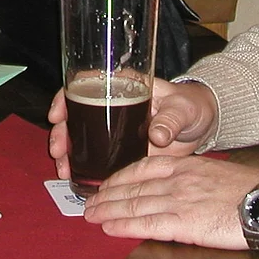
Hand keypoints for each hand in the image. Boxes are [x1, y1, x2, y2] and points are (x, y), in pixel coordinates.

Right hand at [47, 78, 215, 178]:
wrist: (200, 126)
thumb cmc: (191, 107)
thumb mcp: (182, 109)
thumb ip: (170, 120)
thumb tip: (157, 135)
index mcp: (124, 85)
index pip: (86, 82)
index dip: (67, 97)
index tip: (59, 115)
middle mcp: (112, 104)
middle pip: (75, 112)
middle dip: (61, 132)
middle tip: (58, 149)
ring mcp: (112, 128)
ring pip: (79, 135)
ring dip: (66, 151)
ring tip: (63, 168)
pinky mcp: (118, 148)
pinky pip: (93, 155)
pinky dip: (81, 165)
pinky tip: (74, 176)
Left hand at [82, 155, 258, 249]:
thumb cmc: (250, 190)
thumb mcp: (216, 173)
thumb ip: (192, 178)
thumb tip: (174, 189)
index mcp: (186, 166)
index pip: (142, 168)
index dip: (119, 178)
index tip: (104, 185)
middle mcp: (177, 180)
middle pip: (133, 187)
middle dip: (107, 195)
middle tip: (88, 204)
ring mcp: (180, 200)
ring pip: (135, 204)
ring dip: (109, 210)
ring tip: (91, 216)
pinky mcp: (185, 223)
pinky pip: (147, 224)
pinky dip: (125, 226)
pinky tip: (110, 228)